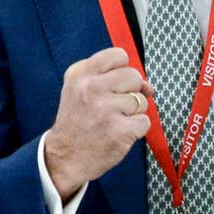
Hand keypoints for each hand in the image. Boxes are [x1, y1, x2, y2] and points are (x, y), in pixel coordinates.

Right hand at [43, 46, 154, 199]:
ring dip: (133, 113)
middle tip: (113, 106)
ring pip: (142, 100)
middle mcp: (91, 88)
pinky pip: (145, 121)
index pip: (119, 55)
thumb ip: (112, 79)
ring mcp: (106, 110)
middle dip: (131, 91)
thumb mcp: (80, 90)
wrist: (64, 157)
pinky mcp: (121, 131)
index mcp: (80, 74)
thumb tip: (149, 86)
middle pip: (134, 76)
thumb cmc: (77, 122)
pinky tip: (119, 133)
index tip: (113, 84)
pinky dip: (136, 129)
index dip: (122, 70)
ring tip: (113, 121)